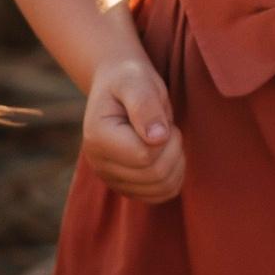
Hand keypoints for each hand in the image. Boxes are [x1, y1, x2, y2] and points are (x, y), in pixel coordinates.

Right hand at [82, 54, 184, 202]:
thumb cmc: (129, 79)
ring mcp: (112, 179)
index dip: (165, 138)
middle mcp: (100, 164)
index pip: (143, 156)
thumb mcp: (137, 81)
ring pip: (161, 188)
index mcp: (97, 138)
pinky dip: (175, 177)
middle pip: (154, 175)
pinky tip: (169, 154)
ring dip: (177, 162)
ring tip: (166, 138)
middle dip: (174, 148)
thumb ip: (145, 106)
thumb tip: (157, 138)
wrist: (119, 86)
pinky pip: (161, 195)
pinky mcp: (126, 187)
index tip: (161, 117)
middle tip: (168, 126)